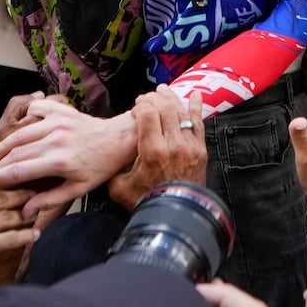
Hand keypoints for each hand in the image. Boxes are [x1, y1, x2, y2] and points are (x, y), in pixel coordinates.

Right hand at [0, 97, 135, 215]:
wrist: (119, 139)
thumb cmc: (100, 166)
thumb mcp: (79, 189)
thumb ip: (50, 199)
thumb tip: (24, 210)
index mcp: (60, 161)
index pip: (18, 171)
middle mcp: (56, 139)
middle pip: (14, 153)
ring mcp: (58, 122)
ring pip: (20, 133)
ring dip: (4, 146)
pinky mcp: (61, 110)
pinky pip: (35, 109)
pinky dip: (24, 118)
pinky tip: (20, 132)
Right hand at [0, 158, 36, 298]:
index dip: (9, 182)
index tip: (24, 180)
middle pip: (3, 197)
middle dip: (24, 196)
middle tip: (39, 194)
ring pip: (10, 216)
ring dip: (27, 215)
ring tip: (38, 213)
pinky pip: (10, 238)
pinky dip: (26, 236)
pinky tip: (35, 234)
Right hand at [108, 87, 206, 209]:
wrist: (177, 215)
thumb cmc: (148, 202)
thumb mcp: (120, 188)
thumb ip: (112, 169)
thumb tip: (105, 156)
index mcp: (152, 151)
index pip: (147, 113)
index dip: (140, 105)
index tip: (135, 107)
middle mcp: (173, 144)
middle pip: (165, 108)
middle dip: (153, 98)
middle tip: (146, 99)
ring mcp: (190, 145)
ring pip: (181, 112)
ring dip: (171, 99)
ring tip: (162, 90)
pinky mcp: (201, 149)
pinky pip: (199, 123)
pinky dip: (196, 107)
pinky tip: (194, 95)